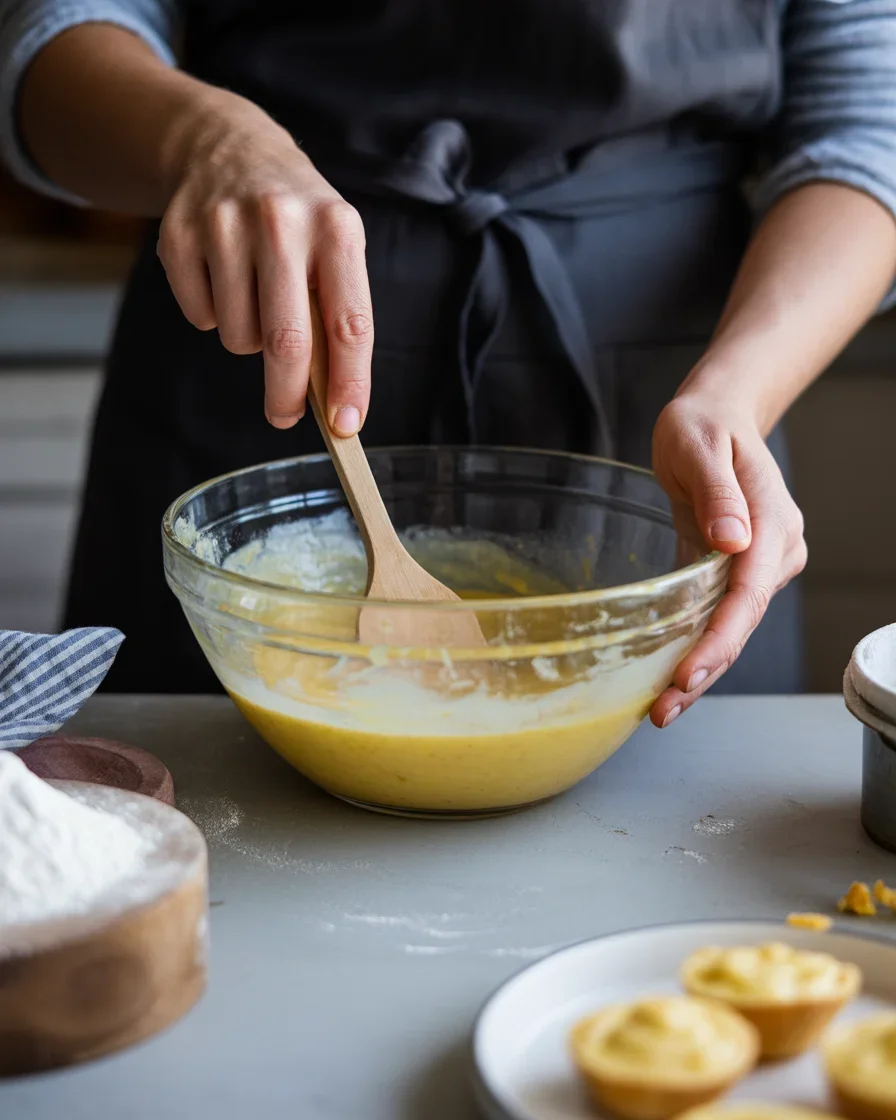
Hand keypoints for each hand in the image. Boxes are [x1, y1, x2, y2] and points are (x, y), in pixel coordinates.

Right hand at [157, 98, 371, 432]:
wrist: (228, 146)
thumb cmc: (298, 220)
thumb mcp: (334, 248)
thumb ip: (337, 316)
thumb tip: (335, 403)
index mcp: (337, 228)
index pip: (349, 323)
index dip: (350, 382)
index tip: (346, 425)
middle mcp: (282, 221)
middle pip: (287, 341)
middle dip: (286, 394)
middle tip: (284, 416)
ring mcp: (224, 224)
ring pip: (239, 336)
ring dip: (250, 340)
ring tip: (256, 299)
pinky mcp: (178, 234)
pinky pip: (201, 317)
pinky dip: (213, 316)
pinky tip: (222, 278)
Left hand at [649, 391, 806, 726]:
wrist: (716, 416)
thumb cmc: (702, 426)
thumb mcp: (699, 446)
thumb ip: (718, 493)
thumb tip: (734, 539)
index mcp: (770, 524)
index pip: (748, 595)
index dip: (719, 640)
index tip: (688, 673)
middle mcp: (774, 551)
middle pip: (741, 623)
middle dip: (704, 670)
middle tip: (662, 710)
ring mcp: (760, 564)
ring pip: (731, 627)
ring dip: (699, 668)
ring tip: (661, 708)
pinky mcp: (739, 570)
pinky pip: (719, 616)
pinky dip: (696, 646)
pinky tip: (670, 676)